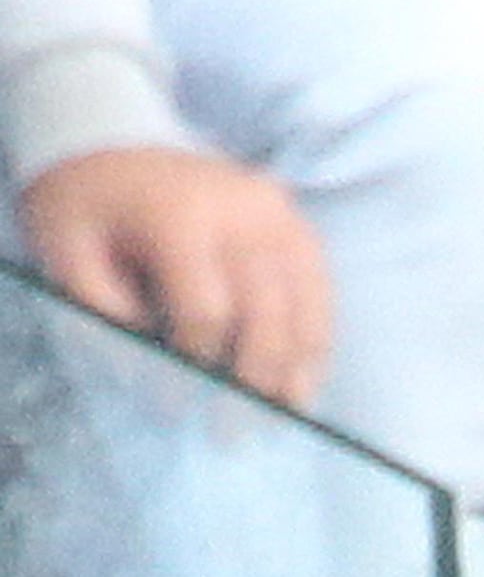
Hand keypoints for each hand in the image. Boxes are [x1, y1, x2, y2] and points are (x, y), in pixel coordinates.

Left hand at [16, 145, 334, 405]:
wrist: (117, 143)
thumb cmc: (92, 206)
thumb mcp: (68, 250)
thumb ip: (103, 311)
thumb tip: (153, 374)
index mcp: (180, 215)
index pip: (206, 313)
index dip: (194, 369)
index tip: (174, 406)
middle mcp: (241, 211)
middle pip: (267, 320)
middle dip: (253, 385)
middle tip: (233, 433)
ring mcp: (279, 217)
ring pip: (305, 315)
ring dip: (295, 375)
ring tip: (278, 417)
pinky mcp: (298, 228)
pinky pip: (321, 300)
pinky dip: (314, 347)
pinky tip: (297, 383)